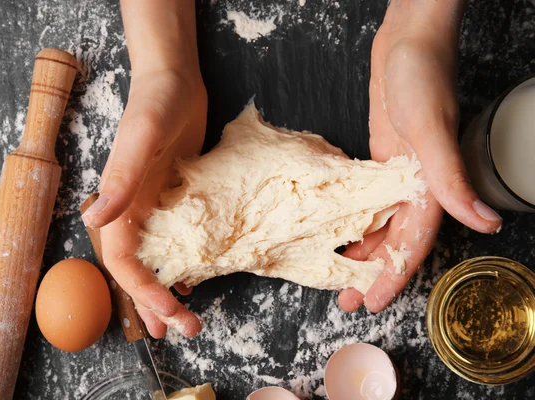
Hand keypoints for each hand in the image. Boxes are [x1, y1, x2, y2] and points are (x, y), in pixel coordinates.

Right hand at [82, 0, 205, 337]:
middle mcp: (133, 211)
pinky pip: (176, 241)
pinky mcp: (177, 198)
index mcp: (120, 204)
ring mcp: (155, 207)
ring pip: (157, 260)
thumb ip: (121, 179)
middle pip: (139, 268)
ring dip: (167, 291)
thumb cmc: (156, 104)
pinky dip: (183, 264)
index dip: (140, 290)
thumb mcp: (142, 139)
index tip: (166, 311)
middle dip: (156, 303)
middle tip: (184, 330)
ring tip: (184, 321)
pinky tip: (194, 281)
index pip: (121, 260)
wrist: (176, 80)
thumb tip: (93, 223)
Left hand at [338, 0, 501, 312]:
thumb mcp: (430, 128)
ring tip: (338, 275)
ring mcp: (397, 172)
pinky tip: (342, 232)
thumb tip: (486, 223)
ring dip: (362, 250)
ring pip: (381, 223)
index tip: (373, 301)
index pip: (412, 242)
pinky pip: (370, 199)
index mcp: (431, 184)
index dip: (394, 274)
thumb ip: (450, 177)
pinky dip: (358, 219)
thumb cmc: (421, 76)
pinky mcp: (382, 158)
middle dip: (372, 273)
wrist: (407, 40)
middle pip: (395, 240)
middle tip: (347, 300)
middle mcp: (416, 184)